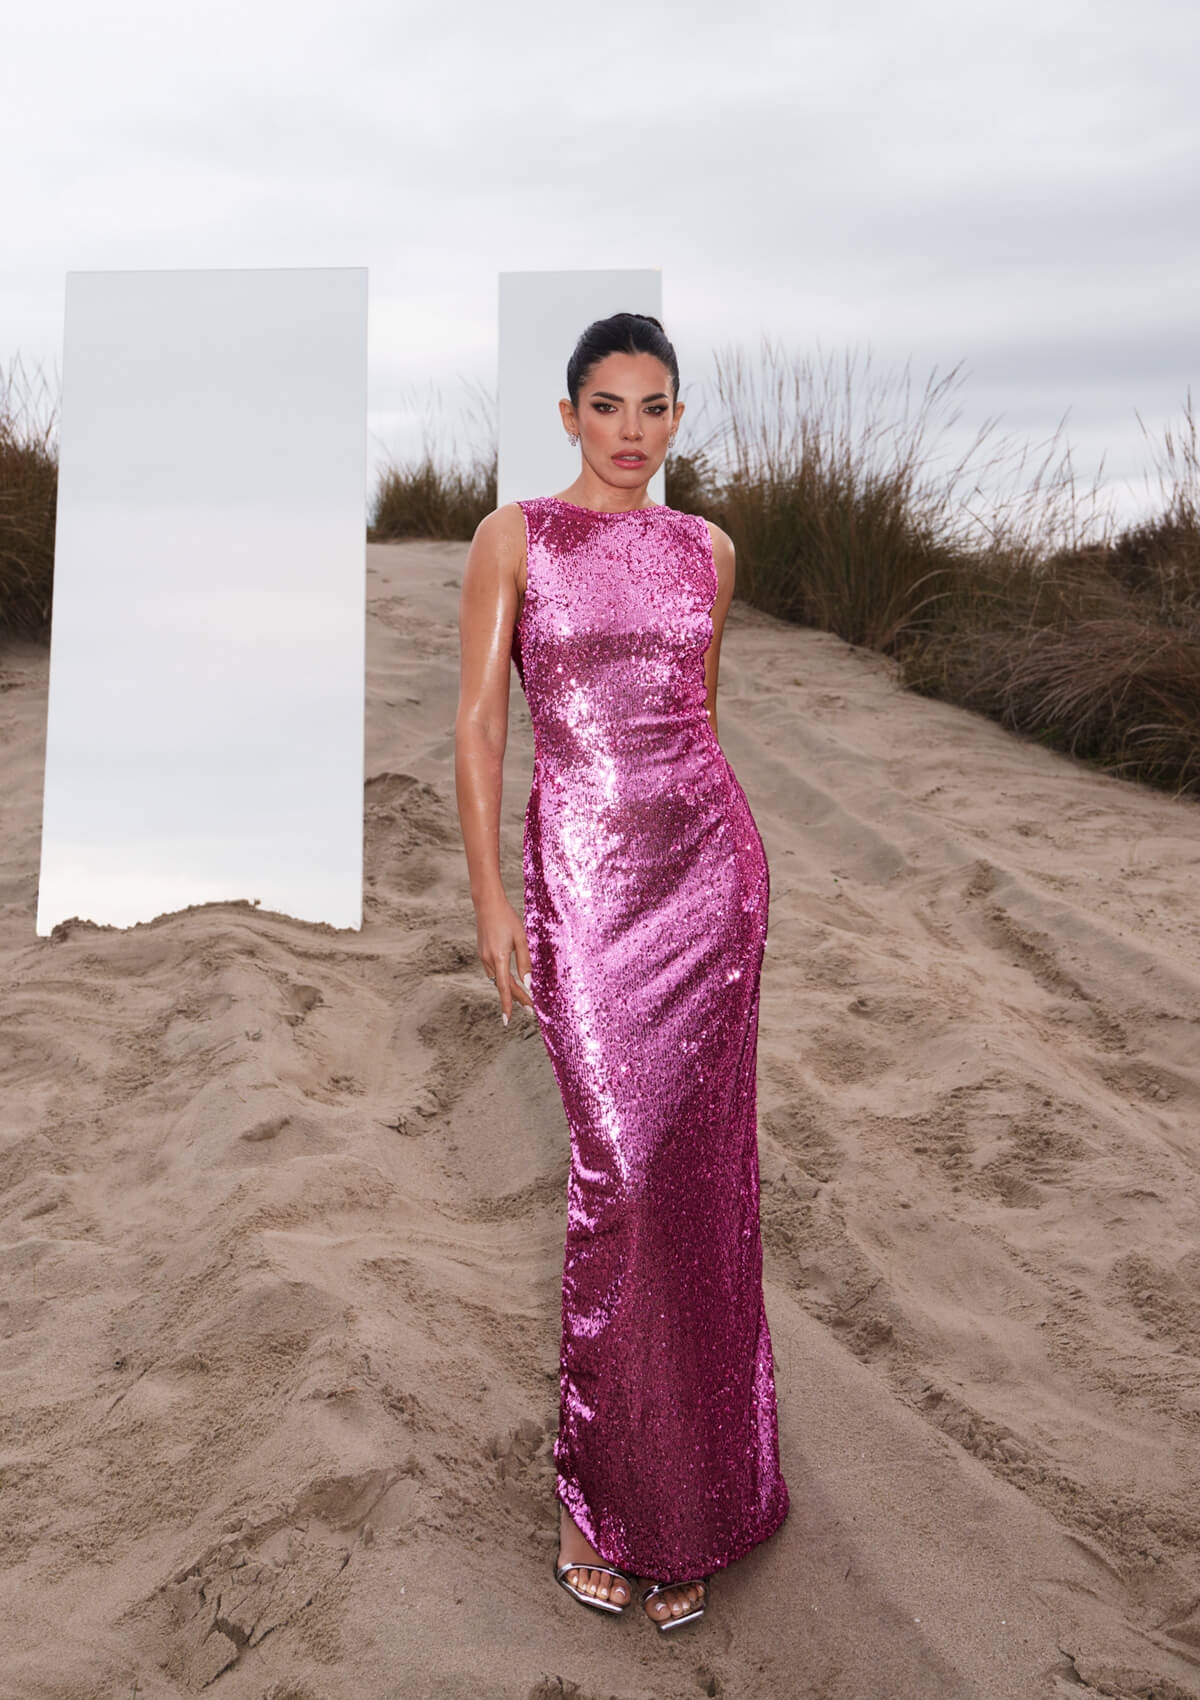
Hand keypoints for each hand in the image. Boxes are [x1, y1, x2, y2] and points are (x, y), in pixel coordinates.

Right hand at [475, 894, 535, 1026]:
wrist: (487, 904)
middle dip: (515, 999)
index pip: (505, 988)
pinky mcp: (482, 953)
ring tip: (522, 998)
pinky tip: (510, 980)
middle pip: (503, 986)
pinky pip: (493, 972)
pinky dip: (503, 979)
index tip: (508, 1020)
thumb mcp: (521, 939)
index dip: (507, 1005)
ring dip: (509, 989)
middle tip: (529, 1009)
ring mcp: (483, 957)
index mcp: (499, 958)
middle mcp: (489, 960)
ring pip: (497, 980)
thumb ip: (525, 961)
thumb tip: (528, 983)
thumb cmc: (507, 918)